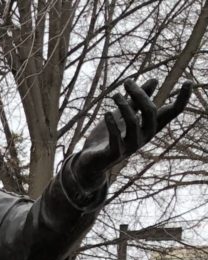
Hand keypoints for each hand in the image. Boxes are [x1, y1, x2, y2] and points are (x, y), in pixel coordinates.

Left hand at [73, 78, 191, 190]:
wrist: (88, 163)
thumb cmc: (106, 138)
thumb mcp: (122, 116)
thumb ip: (136, 100)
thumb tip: (155, 80)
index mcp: (148, 127)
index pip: (171, 113)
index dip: (182, 100)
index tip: (188, 82)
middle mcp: (143, 137)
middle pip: (150, 112)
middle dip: (139, 94)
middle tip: (127, 82)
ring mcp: (129, 147)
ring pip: (134, 123)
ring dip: (124, 106)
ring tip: (115, 95)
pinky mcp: (114, 154)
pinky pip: (116, 139)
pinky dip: (112, 124)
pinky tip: (107, 113)